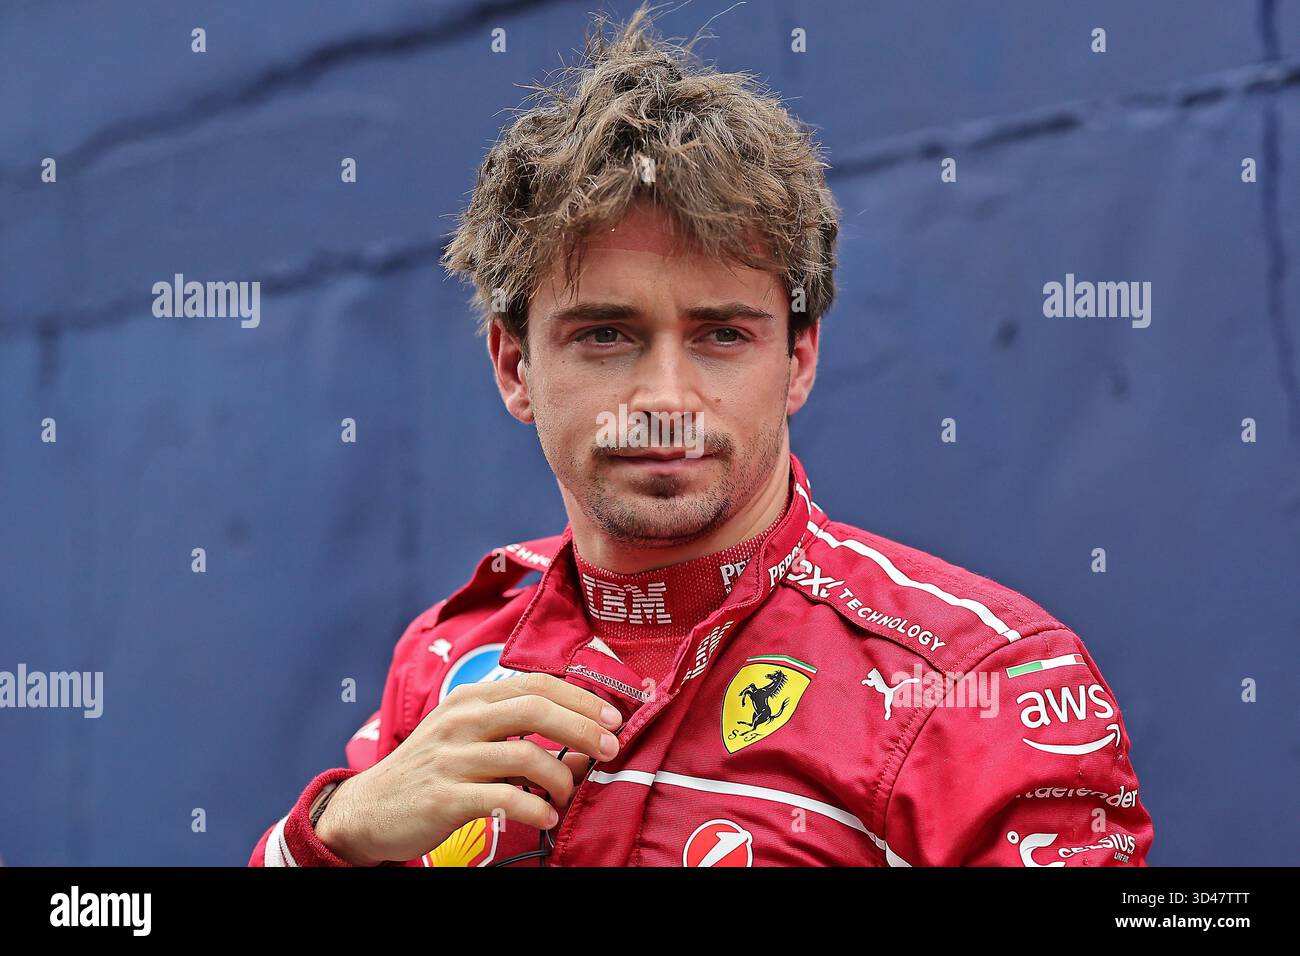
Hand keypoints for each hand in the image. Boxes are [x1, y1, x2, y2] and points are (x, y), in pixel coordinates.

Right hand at [314, 673, 622, 864]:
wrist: (368, 809)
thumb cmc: (430, 769)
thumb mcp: (466, 736)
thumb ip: (516, 731)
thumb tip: (582, 742)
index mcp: (470, 698)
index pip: (536, 683)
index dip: (580, 697)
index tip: (613, 717)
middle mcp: (461, 720)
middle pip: (536, 709)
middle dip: (583, 727)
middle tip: (610, 749)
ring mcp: (451, 758)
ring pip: (526, 756)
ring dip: (562, 777)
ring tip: (569, 793)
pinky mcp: (445, 797)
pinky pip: (505, 799)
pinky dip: (536, 808)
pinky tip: (547, 816)